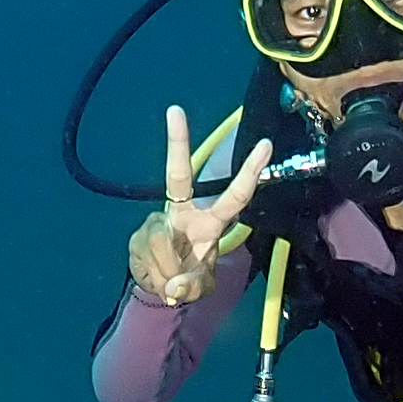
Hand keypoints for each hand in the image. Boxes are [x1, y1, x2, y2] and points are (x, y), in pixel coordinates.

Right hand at [127, 103, 274, 304]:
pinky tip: (156, 276)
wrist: (157, 290)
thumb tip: (174, 288)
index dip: (250, 172)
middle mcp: (183, 213)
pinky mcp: (137, 235)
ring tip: (170, 281)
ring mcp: (157, 222)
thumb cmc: (189, 279)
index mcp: (209, 222)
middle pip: (178, 175)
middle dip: (177, 142)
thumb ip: (192, 288)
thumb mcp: (199, 289)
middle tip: (175, 110)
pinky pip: (148, 258)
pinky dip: (154, 277)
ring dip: (167, 271)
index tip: (265, 144)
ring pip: (161, 242)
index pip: (234, 195)